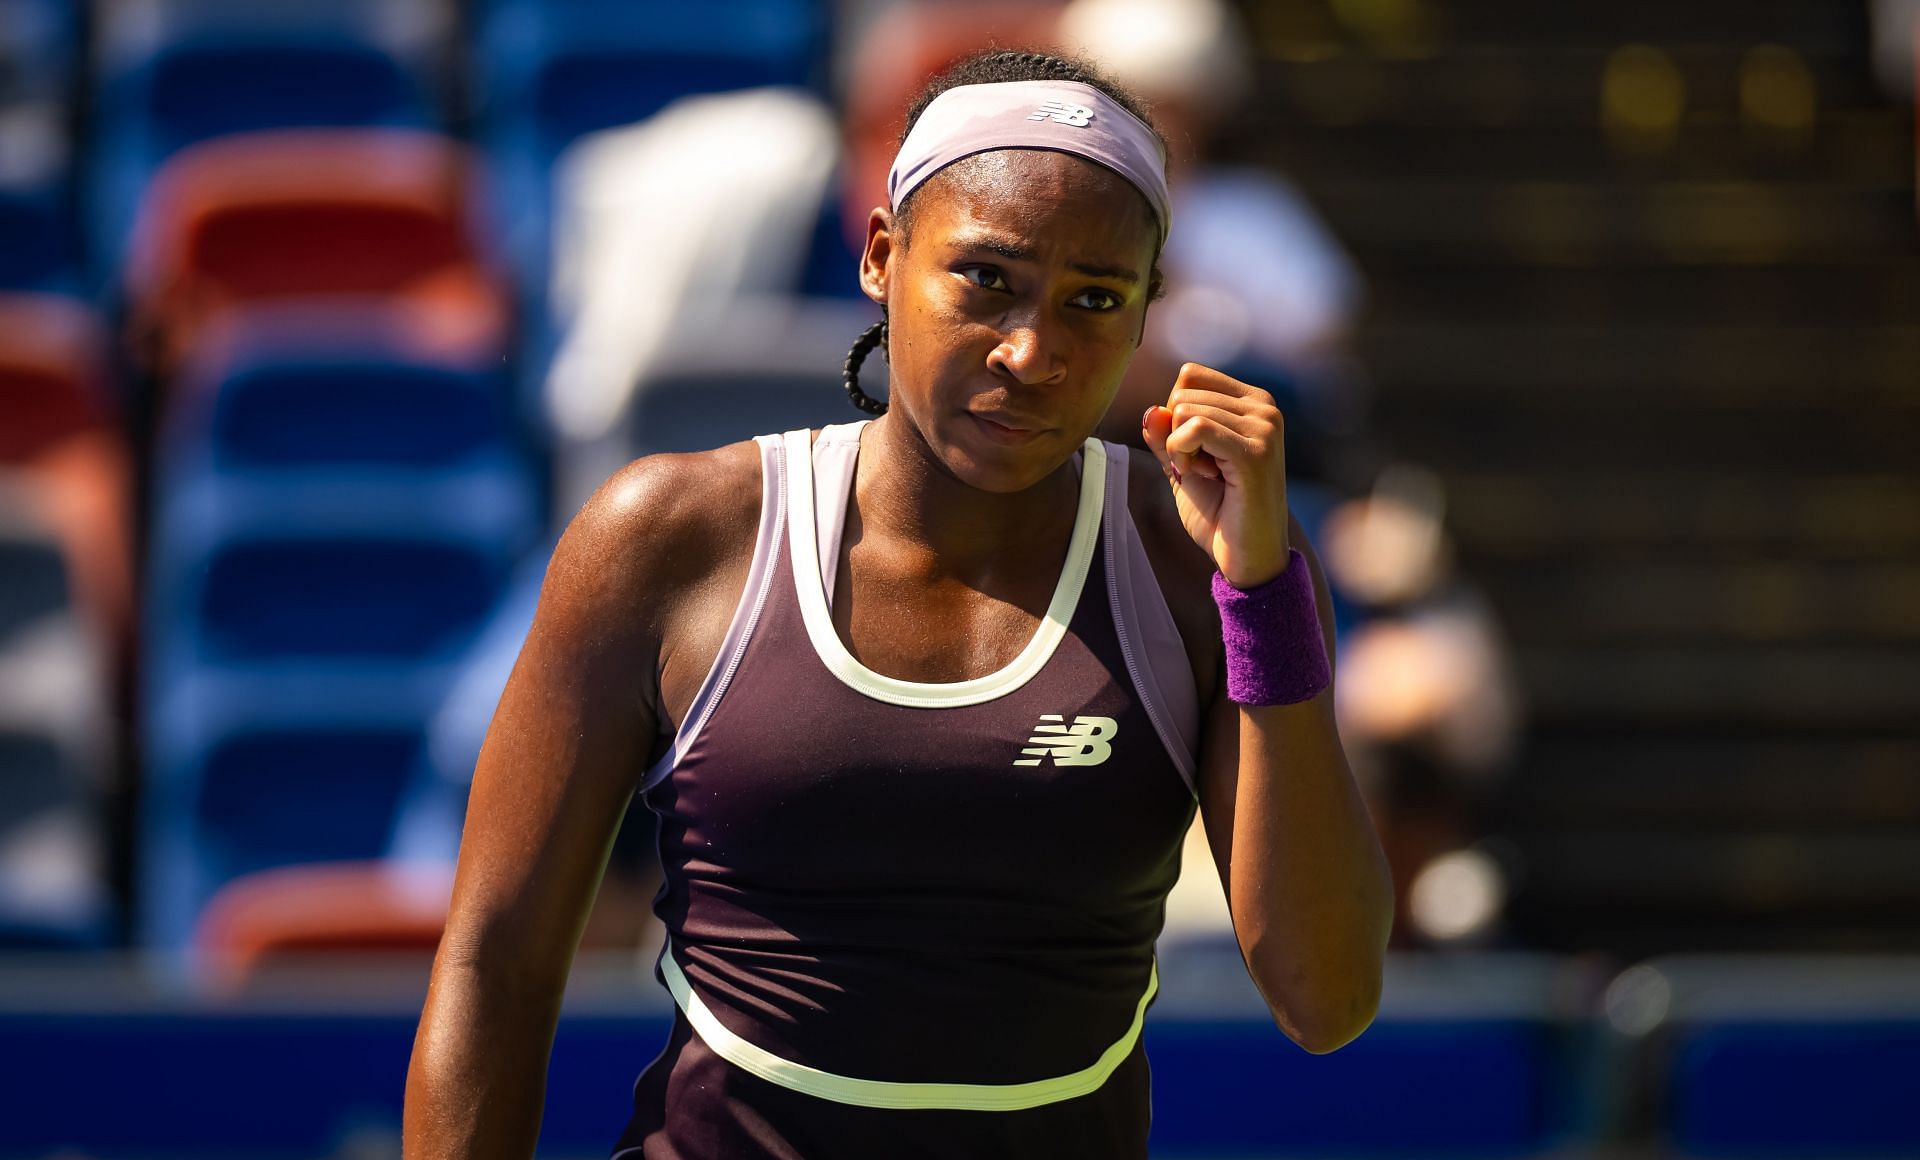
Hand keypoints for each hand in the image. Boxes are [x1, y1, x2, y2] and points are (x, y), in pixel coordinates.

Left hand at [1141, 362, 1291, 587]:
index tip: (1196, 452)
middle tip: (1203, 470)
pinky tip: (1203, 477)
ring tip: (1209, 476)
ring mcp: (1264, 427)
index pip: (1190, 376)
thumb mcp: (1182, 466)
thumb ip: (1165, 436)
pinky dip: (1182, 455)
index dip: (1175, 414)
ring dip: (1180, 450)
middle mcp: (1264, 407)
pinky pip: (1194, 429)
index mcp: (1252, 402)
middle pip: (1184, 391)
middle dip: (1176, 435)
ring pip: (1184, 409)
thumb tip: (1150, 411)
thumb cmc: (1220, 515)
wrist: (1248, 558)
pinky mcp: (1255, 452)